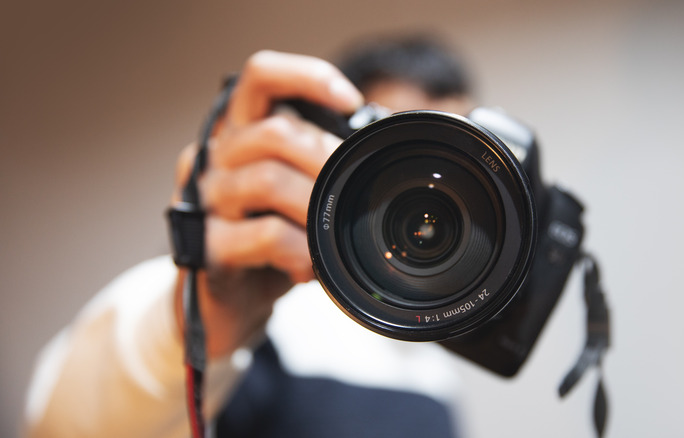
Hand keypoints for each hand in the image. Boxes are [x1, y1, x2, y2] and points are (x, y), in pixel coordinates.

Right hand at [172, 51, 363, 357]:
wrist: (230, 304)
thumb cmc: (268, 239)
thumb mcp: (298, 193)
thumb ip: (318, 160)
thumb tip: (380, 134)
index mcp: (237, 132)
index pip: (261, 77)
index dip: (308, 78)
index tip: (352, 102)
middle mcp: (213, 156)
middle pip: (273, 132)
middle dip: (325, 162)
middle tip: (352, 191)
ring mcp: (203, 201)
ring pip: (267, 181)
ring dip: (314, 209)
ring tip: (328, 234)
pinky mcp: (204, 247)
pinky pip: (265, 235)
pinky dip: (299, 249)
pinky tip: (308, 267)